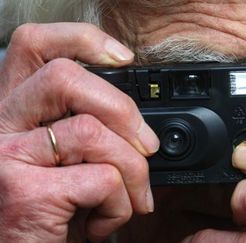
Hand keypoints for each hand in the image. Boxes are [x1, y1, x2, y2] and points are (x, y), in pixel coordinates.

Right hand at [0, 23, 158, 241]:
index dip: (81, 40)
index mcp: (14, 113)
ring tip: (131, 200)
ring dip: (133, 171)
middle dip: (123, 110)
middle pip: (65, 76)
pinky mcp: (25, 193)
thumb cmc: (52, 217)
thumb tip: (139, 125)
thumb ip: (88, 132)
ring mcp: (7, 158)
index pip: (35, 47)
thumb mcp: (67, 164)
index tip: (122, 57)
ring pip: (93, 131)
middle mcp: (0, 127)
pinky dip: (121, 206)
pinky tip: (104, 224)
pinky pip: (102, 178)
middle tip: (145, 146)